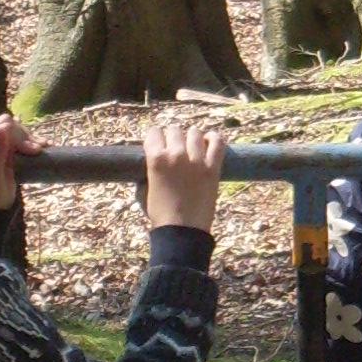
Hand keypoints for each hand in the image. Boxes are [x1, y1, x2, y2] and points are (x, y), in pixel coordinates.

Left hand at [0, 114, 42, 208]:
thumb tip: (2, 129)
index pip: (2, 128)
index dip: (19, 137)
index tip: (34, 151)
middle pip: (7, 124)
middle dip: (24, 135)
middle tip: (36, 151)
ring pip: (13, 127)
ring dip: (28, 137)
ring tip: (41, 149)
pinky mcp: (2, 147)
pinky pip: (17, 135)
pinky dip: (29, 139)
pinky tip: (42, 145)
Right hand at [142, 111, 227, 232]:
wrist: (182, 231)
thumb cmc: (160, 214)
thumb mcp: (144, 191)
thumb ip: (147, 173)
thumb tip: (150, 165)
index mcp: (156, 159)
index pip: (154, 132)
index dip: (156, 138)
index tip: (159, 144)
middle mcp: (176, 155)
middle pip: (174, 130)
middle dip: (173, 137)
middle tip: (175, 148)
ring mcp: (196, 160)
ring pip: (194, 133)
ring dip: (192, 138)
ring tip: (192, 147)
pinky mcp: (213, 168)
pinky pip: (218, 142)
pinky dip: (214, 138)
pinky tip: (209, 142)